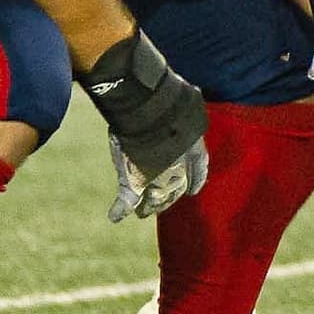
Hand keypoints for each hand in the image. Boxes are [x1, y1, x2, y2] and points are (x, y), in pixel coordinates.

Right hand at [78, 31, 210, 222]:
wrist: (150, 104)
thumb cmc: (164, 97)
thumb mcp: (180, 103)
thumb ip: (184, 106)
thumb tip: (189, 99)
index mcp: (193, 144)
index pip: (199, 167)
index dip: (196, 180)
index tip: (193, 191)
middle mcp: (179, 164)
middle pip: (177, 188)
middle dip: (168, 198)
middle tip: (159, 206)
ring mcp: (158, 174)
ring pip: (157, 198)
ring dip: (149, 206)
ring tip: (143, 213)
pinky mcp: (135, 179)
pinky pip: (127, 198)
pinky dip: (120, 207)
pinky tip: (114, 216)